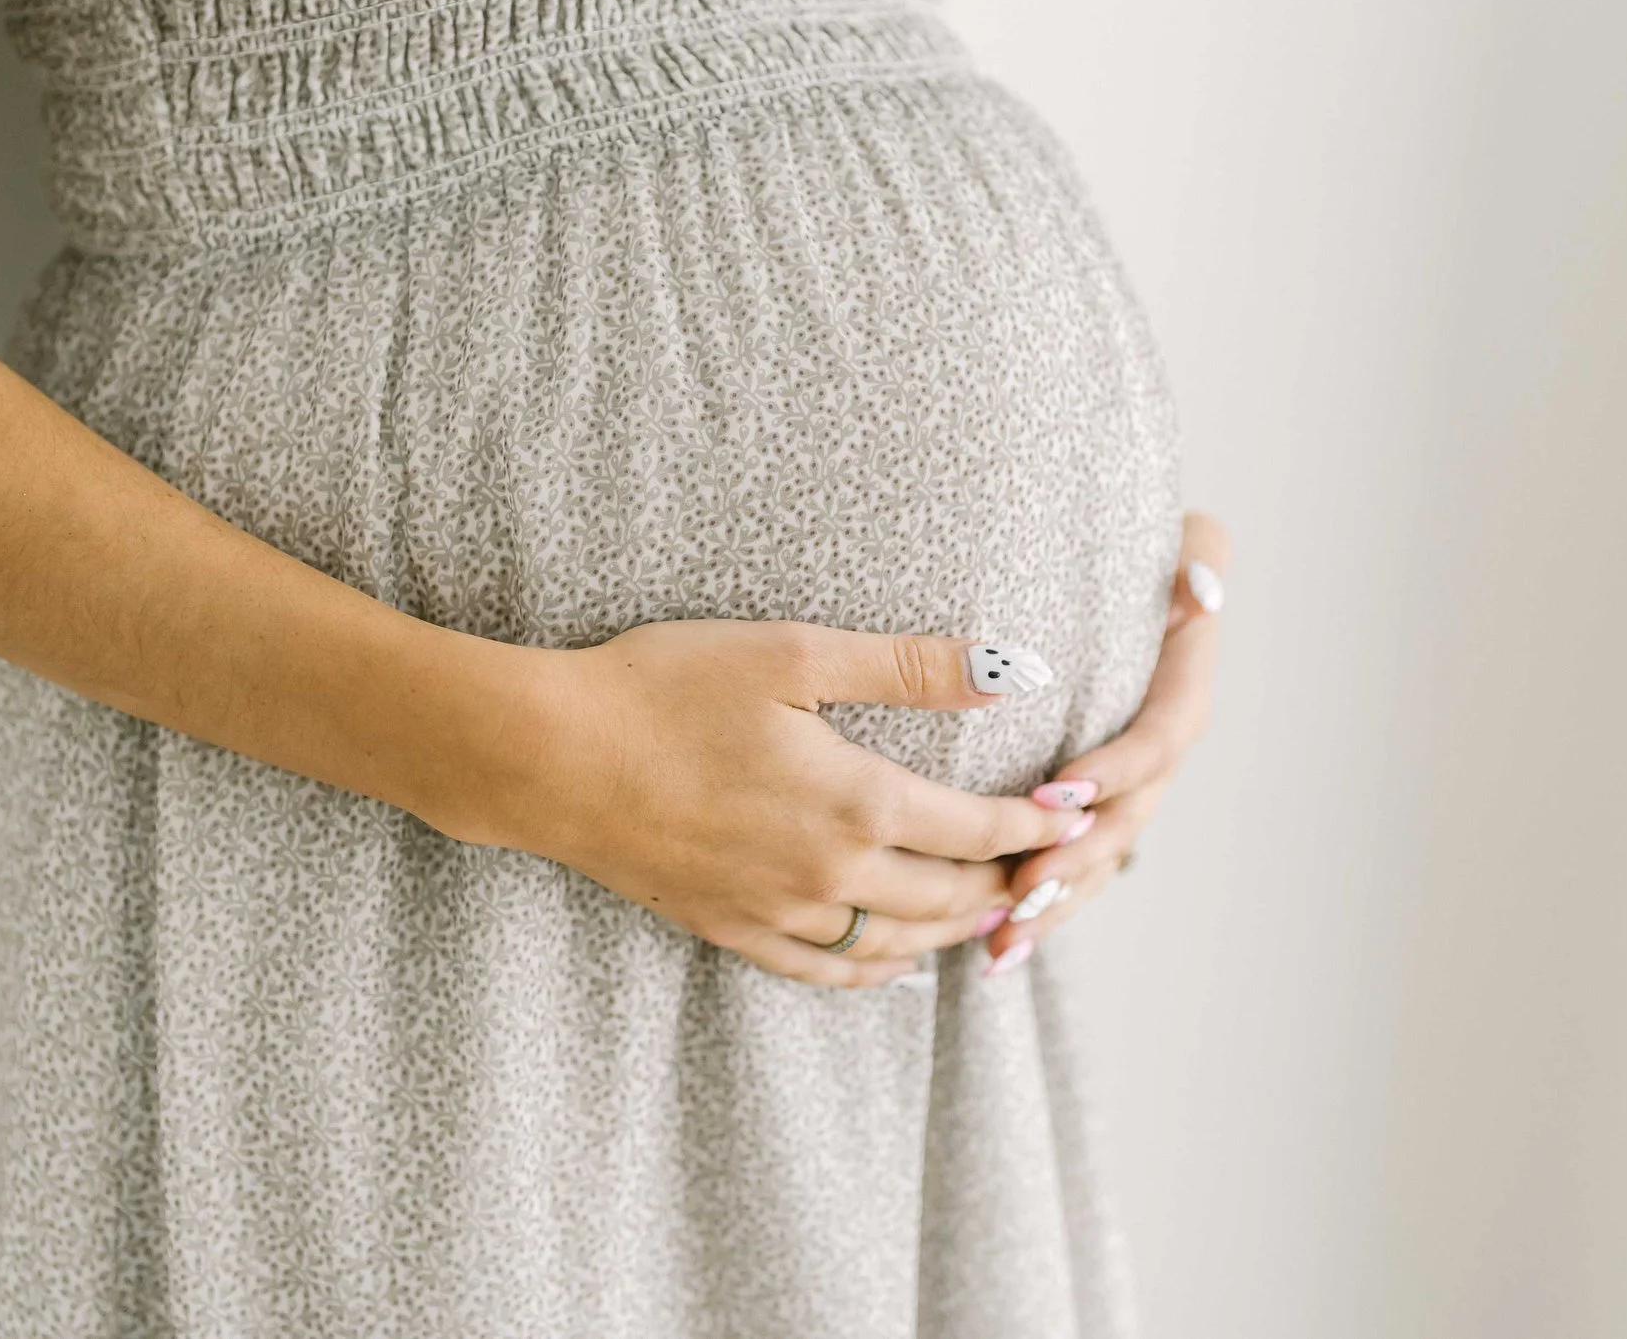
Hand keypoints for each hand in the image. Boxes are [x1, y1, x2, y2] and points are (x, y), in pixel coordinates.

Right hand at [472, 620, 1086, 988]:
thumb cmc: (663, 687)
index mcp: (857, 800)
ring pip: (896, 946)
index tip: (1076, 815)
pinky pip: (825, 972)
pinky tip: (892, 965)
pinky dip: (874, 974)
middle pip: (952, 899)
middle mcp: (830, 873)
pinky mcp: (729, 929)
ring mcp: (778, 912)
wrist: (551, 758)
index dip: (1036, 825)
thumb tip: (1014, 669)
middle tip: (1050, 870)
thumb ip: (909, 667)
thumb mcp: (791, 653)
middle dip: (1010, 885)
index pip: (980, 829)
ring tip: (989, 914)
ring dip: (953, 934)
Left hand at [979, 511, 1230, 972]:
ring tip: (1004, 940)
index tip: (1059, 787)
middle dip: (1078, 857)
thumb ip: (1200, 561)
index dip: (1118, 769)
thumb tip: (1200, 589)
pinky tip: (995, 953)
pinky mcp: (1088, 813)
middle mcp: (1159, 747)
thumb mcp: (1187, 544)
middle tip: (1025, 882)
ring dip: (1055, 902)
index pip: (1162, 738)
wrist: (1102, 577)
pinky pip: (1071, 871)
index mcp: (1183, 687)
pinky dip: (1038, 911)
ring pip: (1098, 860)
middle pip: (1129, 817)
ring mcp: (1127, 788)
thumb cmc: (1138, 549)